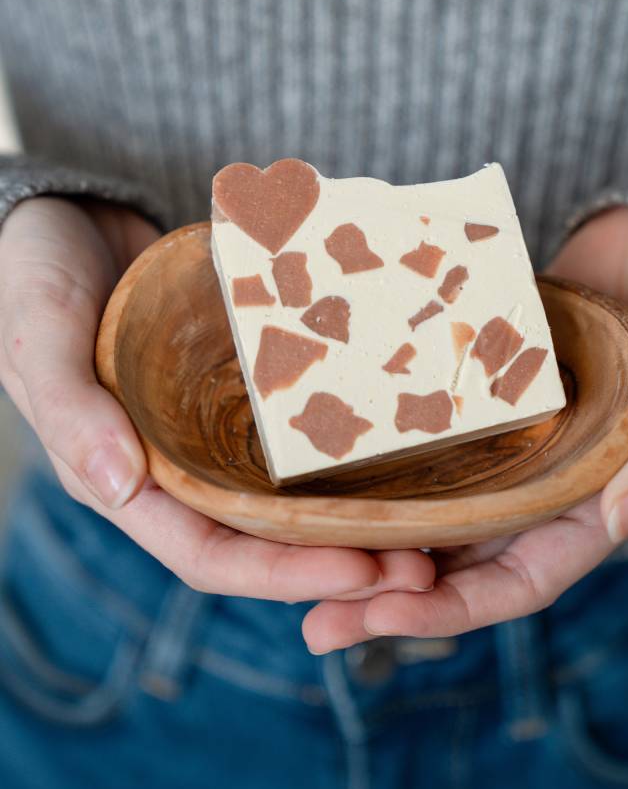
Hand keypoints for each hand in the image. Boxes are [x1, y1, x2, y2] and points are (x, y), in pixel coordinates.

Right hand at [0, 197, 433, 602]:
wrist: (63, 213)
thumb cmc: (34, 274)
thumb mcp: (38, 332)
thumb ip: (66, 406)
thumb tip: (118, 487)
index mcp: (124, 480)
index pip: (209, 555)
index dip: (283, 575)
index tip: (364, 571)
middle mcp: (174, 466)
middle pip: (264, 538)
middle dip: (339, 557)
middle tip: (423, 561)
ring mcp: (207, 428)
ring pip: (288, 491)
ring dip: (352, 511)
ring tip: (429, 513)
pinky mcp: (233, 387)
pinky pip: (290, 425)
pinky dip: (336, 438)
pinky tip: (397, 433)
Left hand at [302, 205, 627, 650]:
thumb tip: (619, 518)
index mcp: (595, 498)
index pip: (517, 580)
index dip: (449, 610)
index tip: (375, 619)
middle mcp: (540, 475)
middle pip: (455, 552)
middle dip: (384, 588)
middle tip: (304, 611)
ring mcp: (505, 427)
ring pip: (427, 491)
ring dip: (366, 522)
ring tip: (286, 541)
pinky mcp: (480, 373)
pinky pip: (423, 415)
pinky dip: (378, 434)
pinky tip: (318, 434)